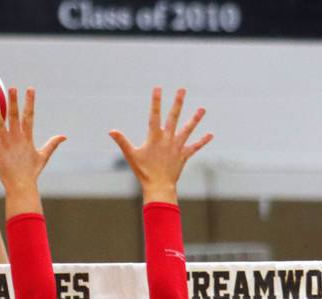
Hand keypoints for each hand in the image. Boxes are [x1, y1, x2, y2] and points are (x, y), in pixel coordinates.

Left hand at [0, 88, 65, 197]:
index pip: (29, 116)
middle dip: (14, 101)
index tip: (30, 89)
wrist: (21, 186)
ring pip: (0, 124)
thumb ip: (52, 144)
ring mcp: (6, 144)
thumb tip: (64, 136)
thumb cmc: (31, 173)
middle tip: (12, 88)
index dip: (30, 102)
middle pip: (15, 116)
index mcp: (27, 138)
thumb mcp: (43, 157)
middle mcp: (17, 138)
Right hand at [109, 87, 212, 204]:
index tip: (158, 88)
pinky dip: (202, 141)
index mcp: (154, 138)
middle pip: (173, 117)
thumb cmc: (143, 172)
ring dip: (195, 119)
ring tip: (203, 109)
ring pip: (187, 130)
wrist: (159, 186)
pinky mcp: (183, 155)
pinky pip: (194, 147)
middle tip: (182, 90)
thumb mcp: (131, 156)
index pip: (154, 116)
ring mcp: (177, 147)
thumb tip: (111, 131)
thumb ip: (122, 142)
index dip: (156, 102)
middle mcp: (168, 139)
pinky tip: (210, 135)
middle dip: (177, 103)